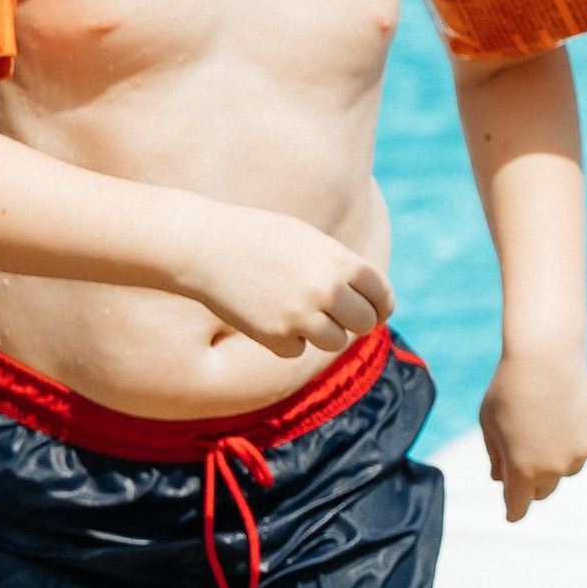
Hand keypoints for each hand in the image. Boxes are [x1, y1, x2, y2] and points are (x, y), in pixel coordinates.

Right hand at [180, 206, 392, 356]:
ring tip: (297, 311)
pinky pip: (297, 350)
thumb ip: (341, 268)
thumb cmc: (259, 238)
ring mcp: (301, 315)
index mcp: (340, 261)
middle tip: (340, 318)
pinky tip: (267, 315)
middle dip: (354, 323)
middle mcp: (327, 290)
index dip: (381, 306)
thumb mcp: (310, 242)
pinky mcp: (275, 337)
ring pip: (334, 342)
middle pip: (364, 324)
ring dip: (322, 332)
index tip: (375, 312)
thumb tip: (369, 300)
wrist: (205, 246)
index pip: (381, 295)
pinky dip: (287, 339)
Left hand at [480, 351, 586, 522]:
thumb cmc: (509, 389)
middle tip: (525, 454)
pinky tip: (565, 416)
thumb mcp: (490, 424)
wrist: (545, 358)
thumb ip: (496, 456)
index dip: (513, 510)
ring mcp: (578, 456)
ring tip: (545, 424)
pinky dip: (575, 441)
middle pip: (543, 491)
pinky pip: (584, 450)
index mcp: (521, 471)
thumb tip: (501, 479)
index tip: (512, 512)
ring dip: (556, 458)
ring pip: (566, 469)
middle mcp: (553, 470)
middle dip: (532, 481)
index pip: (517, 508)